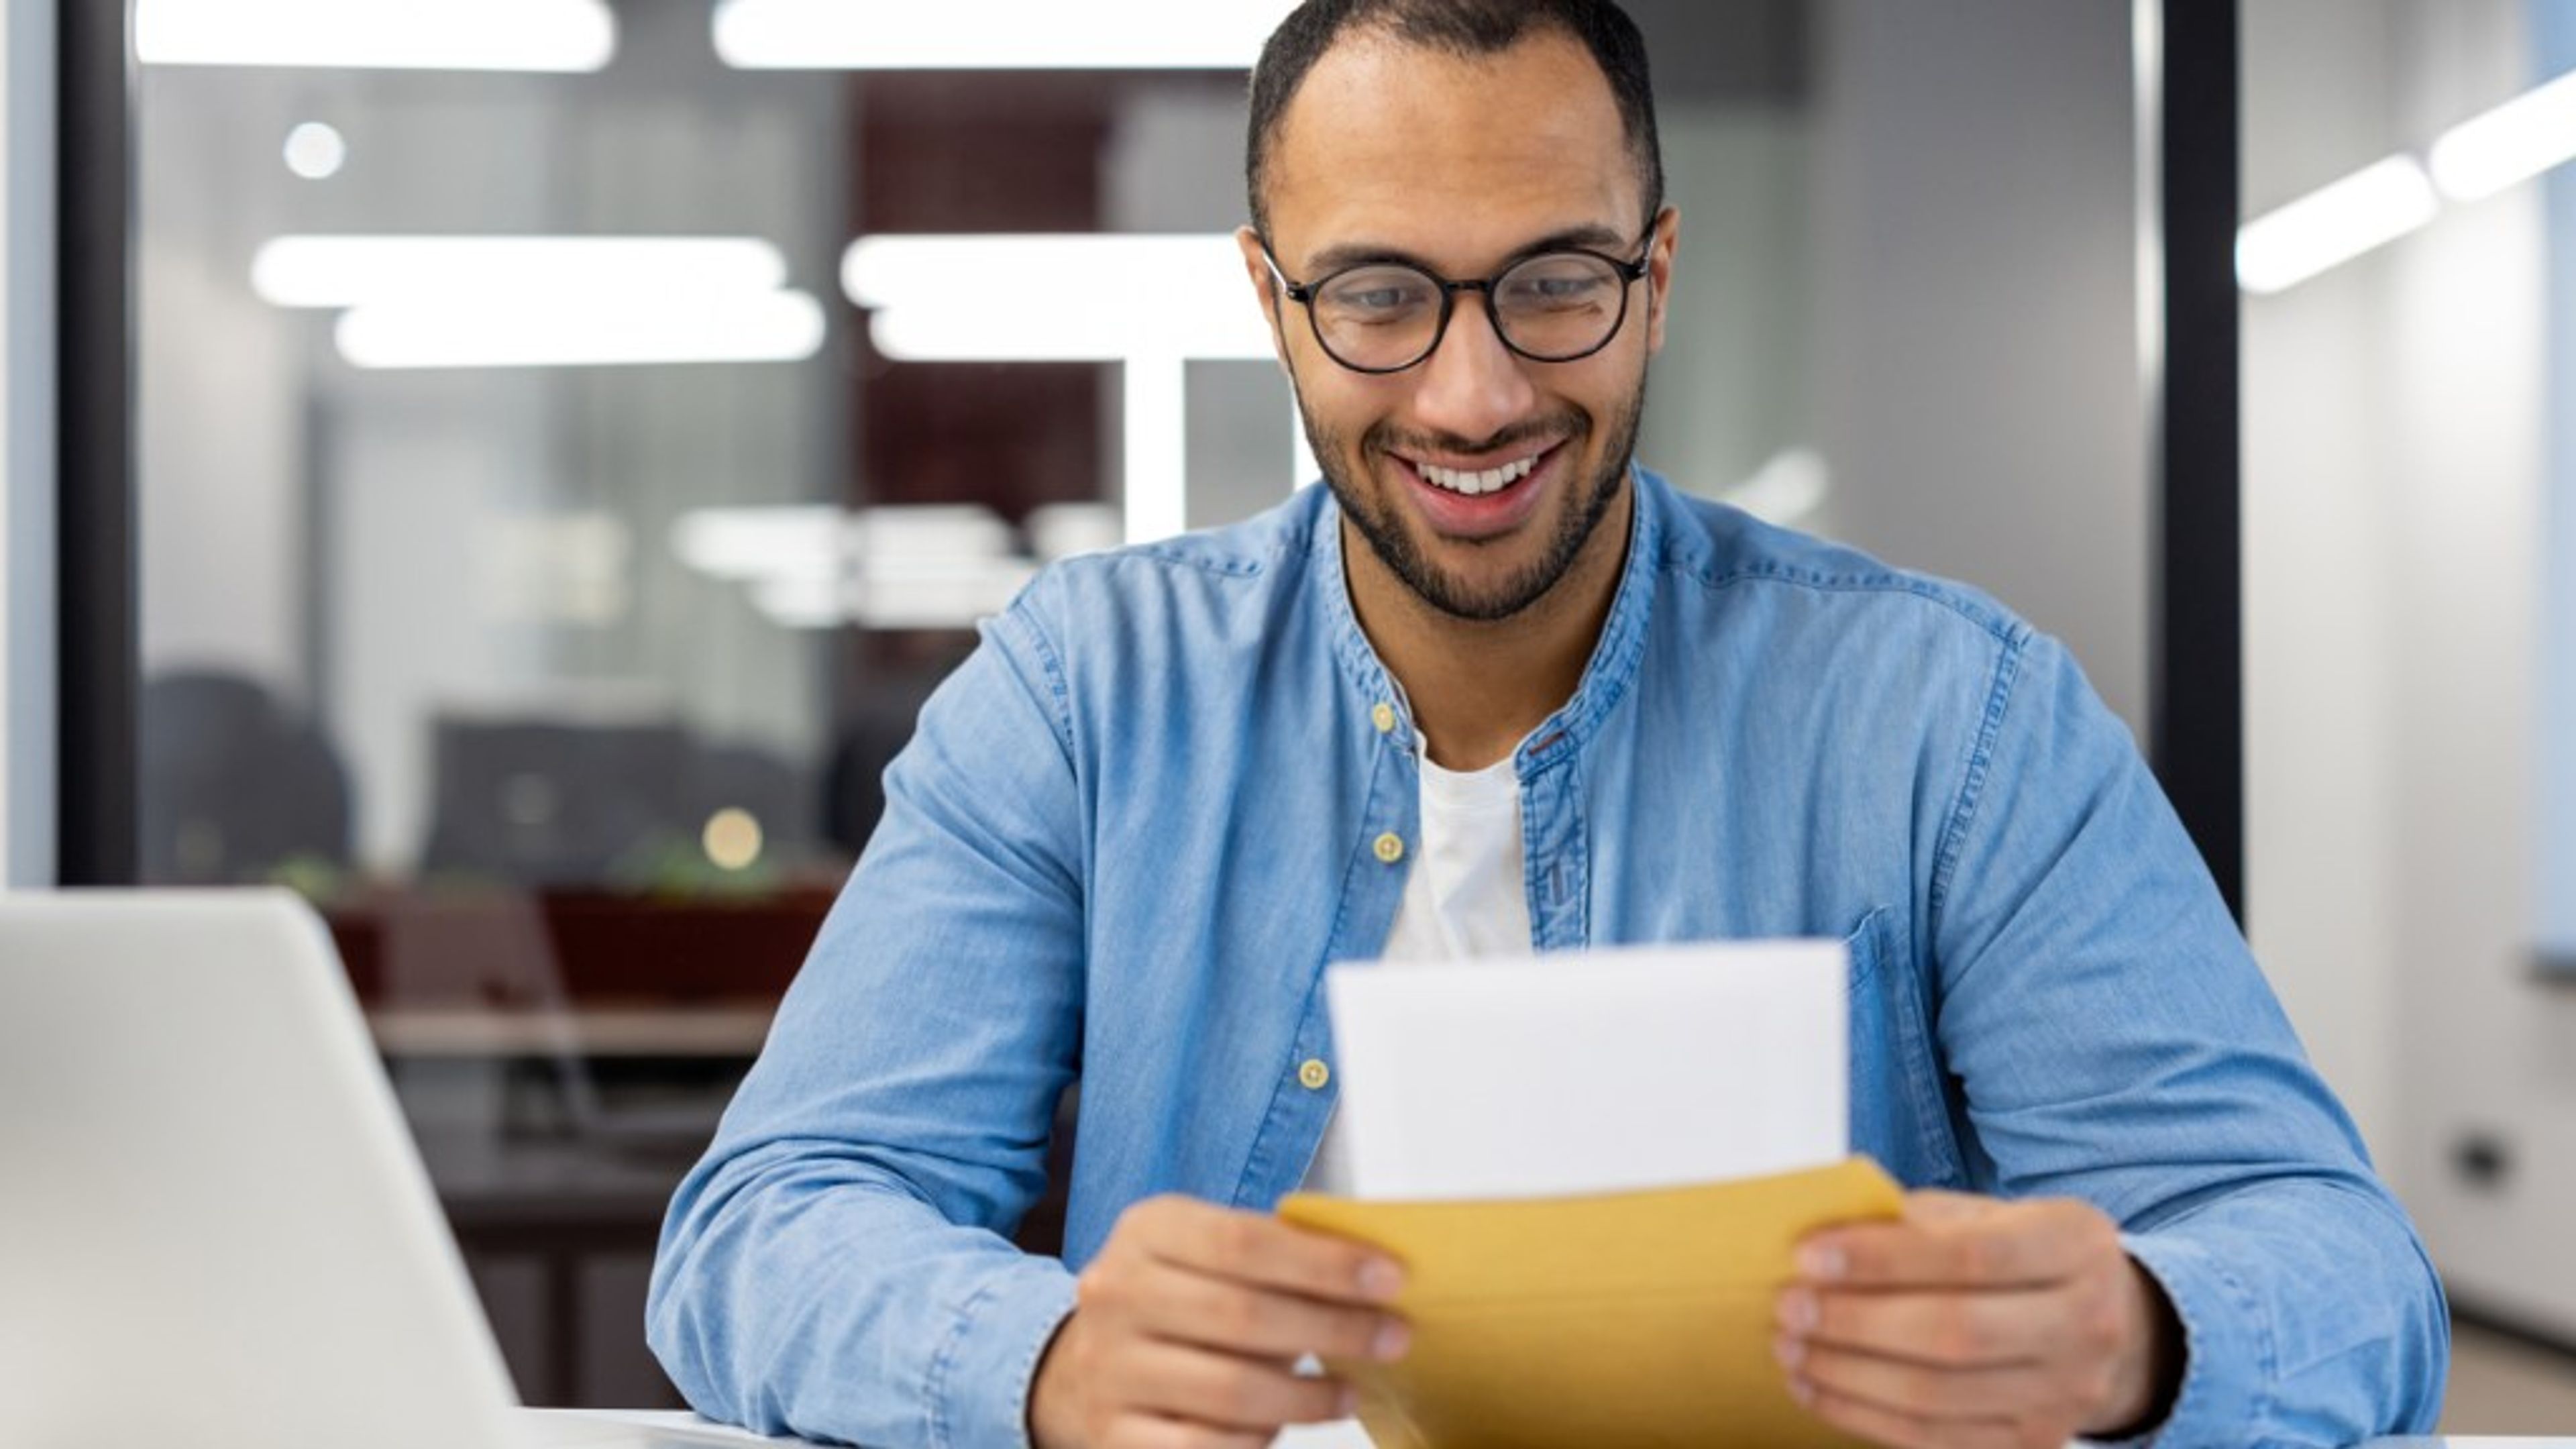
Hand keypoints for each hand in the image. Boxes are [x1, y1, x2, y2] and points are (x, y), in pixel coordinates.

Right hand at [1028, 1194, 1411, 1448]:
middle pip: (1244, 1315)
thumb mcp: (1202, 1250)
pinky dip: (1258, 1440)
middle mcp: (1117, 1293)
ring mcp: (1109, 1368)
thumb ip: (1272, 1252)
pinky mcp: (1113, 1433)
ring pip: (1230, 1389)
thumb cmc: (1170, 1299)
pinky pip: (1203, 1446)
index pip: (1245, 1240)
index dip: (1324, 1262)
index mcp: (1147, 1231)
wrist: (1077, 1365)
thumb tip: (1370, 1274)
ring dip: (1307, 1395)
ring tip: (1349, 1391)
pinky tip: (1289, 1425)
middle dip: (1334, 1328)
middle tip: (1392, 1336)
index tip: (1388, 1278)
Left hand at [1774, 1191, 2181, 1448]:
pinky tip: (1817, 1388)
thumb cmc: (2015, 1251)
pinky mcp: (2034, 1444)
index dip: (1883, 1258)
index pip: (1973, 1255)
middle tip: (1789, 1307)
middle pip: (1955, 1334)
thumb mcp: (1983, 1214)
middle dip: (1856, 1322)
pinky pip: (1936, 1440)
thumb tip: (1820, 1244)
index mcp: (2075, 1245)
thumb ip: (1916, 1222)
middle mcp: (2087, 1325)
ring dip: (1847, 1375)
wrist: (2100, 1320)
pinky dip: (1863, 1416)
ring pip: (1939, 1397)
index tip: (1808, 1256)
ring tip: (1791, 1349)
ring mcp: (2066, 1395)